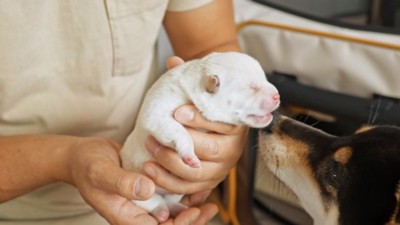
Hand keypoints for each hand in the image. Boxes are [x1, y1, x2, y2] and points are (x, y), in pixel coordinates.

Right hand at [66, 136, 216, 224]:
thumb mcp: (100, 172)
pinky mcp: (148, 190)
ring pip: (172, 213)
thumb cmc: (88, 165)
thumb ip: (121, 182)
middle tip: (210, 209)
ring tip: (209, 201)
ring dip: (191, 209)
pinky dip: (184, 194)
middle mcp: (137, 213)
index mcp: (125, 216)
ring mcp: (143, 202)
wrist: (83, 156)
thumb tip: (147, 190)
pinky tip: (198, 187)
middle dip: (191, 221)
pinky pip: (169, 197)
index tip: (192, 212)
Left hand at [142, 56, 247, 223]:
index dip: (199, 119)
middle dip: (179, 144)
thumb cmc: (205, 110)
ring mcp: (221, 170)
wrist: (211, 131)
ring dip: (169, 164)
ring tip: (148, 151)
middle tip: (153, 136)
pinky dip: (169, 182)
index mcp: (236, 126)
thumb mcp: (201, 95)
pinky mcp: (209, 184)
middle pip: (210, 150)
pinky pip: (189, 189)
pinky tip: (150, 171)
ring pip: (197, 173)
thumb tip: (173, 61)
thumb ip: (188, 79)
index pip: (222, 124)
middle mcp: (233, 151)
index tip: (177, 112)